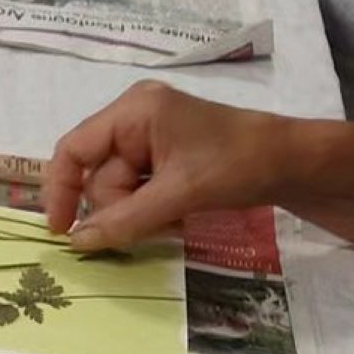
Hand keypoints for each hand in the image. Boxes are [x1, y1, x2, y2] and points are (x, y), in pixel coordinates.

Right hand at [42, 84, 282, 248]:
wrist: (291, 163)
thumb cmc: (238, 165)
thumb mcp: (178, 195)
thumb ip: (124, 220)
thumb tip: (77, 243)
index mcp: (134, 111)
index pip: (73, 149)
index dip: (61, 191)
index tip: (63, 232)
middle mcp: (134, 118)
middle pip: (97, 176)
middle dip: (119, 207)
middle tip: (155, 223)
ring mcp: (149, 137)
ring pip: (116, 190)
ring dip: (138, 213)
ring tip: (174, 219)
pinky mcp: (163, 156)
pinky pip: (136, 191)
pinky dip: (150, 209)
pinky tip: (176, 215)